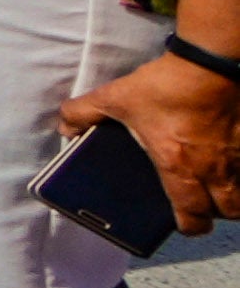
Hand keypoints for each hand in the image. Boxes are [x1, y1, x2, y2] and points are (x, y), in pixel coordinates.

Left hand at [58, 50, 239, 239]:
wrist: (210, 62)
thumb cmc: (165, 85)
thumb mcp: (115, 98)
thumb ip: (83, 113)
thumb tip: (65, 127)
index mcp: (178, 166)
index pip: (191, 215)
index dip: (188, 225)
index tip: (183, 222)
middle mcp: (214, 169)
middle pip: (228, 212)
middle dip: (216, 214)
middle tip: (204, 204)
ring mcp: (238, 157)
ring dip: (234, 197)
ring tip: (221, 186)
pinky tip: (235, 161)